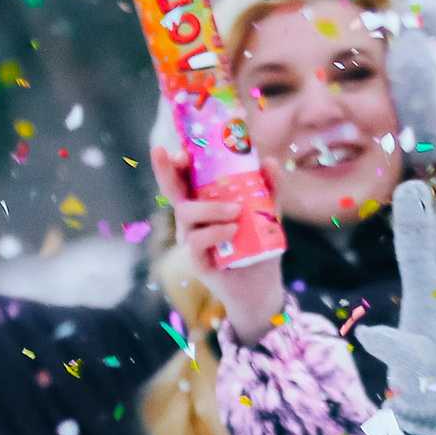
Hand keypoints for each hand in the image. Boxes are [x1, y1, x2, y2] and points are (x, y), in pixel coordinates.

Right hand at [152, 145, 284, 337]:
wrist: (261, 287)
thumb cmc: (259, 247)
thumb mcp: (268, 213)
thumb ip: (268, 188)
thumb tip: (268, 161)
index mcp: (204, 201)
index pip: (186, 176)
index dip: (179, 160)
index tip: (183, 147)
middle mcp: (192, 218)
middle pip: (171, 190)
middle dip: (166, 170)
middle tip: (175, 157)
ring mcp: (191, 239)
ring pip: (185, 213)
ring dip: (210, 207)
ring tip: (236, 211)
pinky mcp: (197, 261)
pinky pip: (197, 241)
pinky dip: (214, 231)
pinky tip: (232, 230)